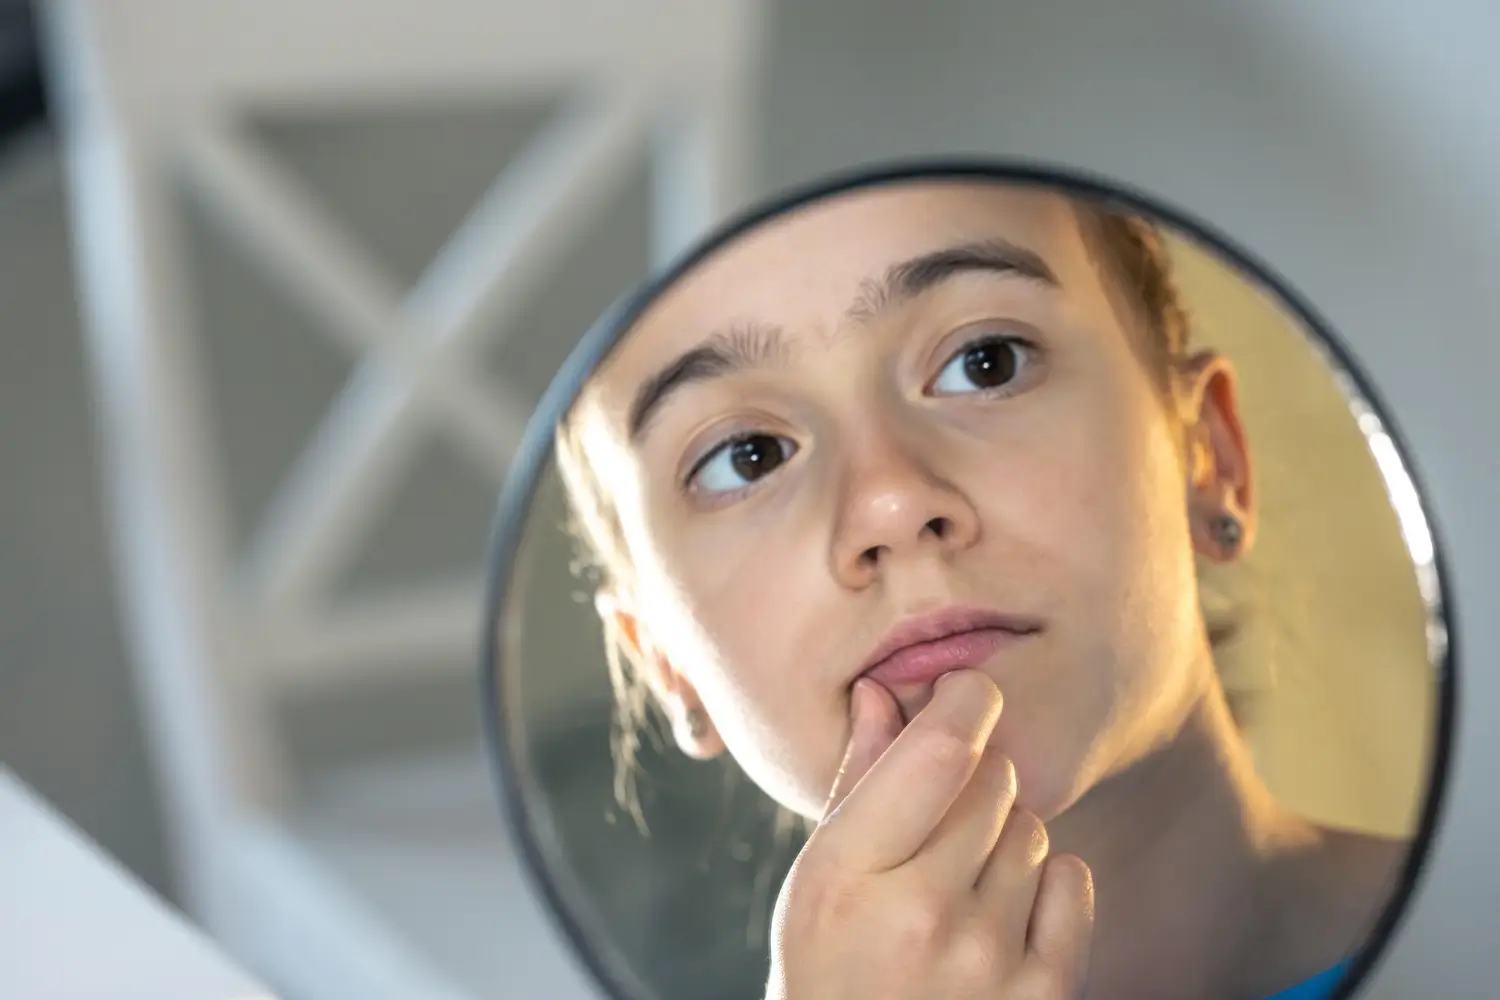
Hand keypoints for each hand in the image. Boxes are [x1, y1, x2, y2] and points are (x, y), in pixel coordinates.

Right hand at [765, 670, 1093, 999]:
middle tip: (940, 827)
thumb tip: (880, 690)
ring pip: (1032, 828)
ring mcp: (987, 960)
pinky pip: (1071, 880)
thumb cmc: (831, 962)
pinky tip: (1000, 916)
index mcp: (850, 873)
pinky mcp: (1041, 995)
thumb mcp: (820, 874)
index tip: (969, 692)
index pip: (942, 751)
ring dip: (1003, 839)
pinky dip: (1046, 885)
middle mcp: (921, 914)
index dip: (967, 701)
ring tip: (958, 887)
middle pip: (993, 781)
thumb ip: (858, 779)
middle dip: (974, 782)